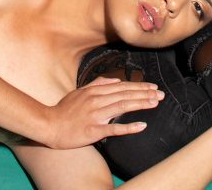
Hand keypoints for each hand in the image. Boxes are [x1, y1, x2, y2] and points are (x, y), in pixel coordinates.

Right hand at [43, 77, 162, 148]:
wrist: (50, 125)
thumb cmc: (65, 110)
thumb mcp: (79, 91)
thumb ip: (97, 84)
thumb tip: (114, 80)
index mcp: (94, 90)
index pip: (122, 86)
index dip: (138, 86)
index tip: (153, 87)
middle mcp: (96, 100)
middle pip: (125, 94)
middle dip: (144, 93)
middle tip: (160, 94)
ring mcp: (96, 115)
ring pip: (122, 107)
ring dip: (140, 104)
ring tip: (155, 103)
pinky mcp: (94, 130)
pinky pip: (114, 128)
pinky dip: (129, 127)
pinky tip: (142, 125)